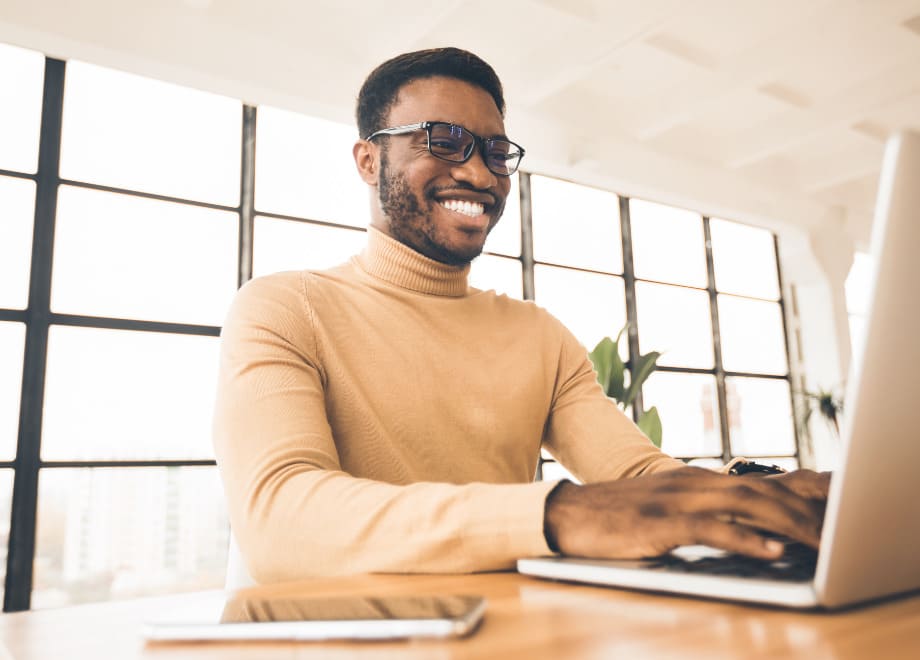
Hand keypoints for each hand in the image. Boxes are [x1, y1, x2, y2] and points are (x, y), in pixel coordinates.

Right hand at [544, 467, 829, 560]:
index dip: (799, 494)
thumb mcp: (666, 508)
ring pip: (744, 506)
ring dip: (787, 522)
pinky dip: (745, 540)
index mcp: (696, 479)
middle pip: (761, 491)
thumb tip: (750, 532)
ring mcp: (676, 500)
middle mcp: (692, 482)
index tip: (831, 509)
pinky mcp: (660, 523)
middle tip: (837, 530)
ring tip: (820, 541)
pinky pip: (711, 529)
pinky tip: (770, 550)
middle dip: (805, 510)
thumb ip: (705, 512)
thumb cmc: (618, 516)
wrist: (569, 513)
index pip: (758, 483)